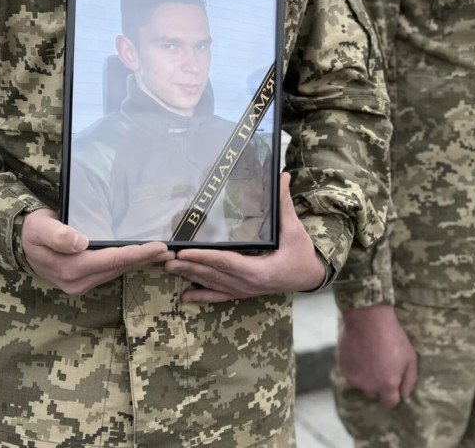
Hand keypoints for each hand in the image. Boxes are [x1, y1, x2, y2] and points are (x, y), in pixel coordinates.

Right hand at [20, 209, 172, 295]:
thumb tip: (80, 242)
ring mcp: (81, 284)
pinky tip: (140, 256)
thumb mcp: (41, 228)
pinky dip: (127, 263)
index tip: (159, 247)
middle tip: (170, 251)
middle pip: (119, 268)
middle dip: (145, 259)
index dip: (137, 254)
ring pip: (116, 271)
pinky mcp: (83, 280)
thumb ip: (58, 235)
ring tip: (161, 253)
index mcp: (70, 269)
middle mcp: (78, 281)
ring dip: (139, 262)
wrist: (21, 243)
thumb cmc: (33, 231)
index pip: (112, 260)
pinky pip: (110, 271)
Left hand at [164, 172, 326, 302]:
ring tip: (169, 269)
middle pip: (213, 274)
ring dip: (190, 277)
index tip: (184, 253)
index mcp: (259, 271)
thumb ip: (284, 204)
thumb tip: (282, 176)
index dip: (204, 258)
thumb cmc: (301, 253)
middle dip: (189, 267)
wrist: (309, 277)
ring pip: (212, 284)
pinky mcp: (242, 293)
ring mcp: (243, 291)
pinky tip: (185, 297)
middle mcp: (248, 284)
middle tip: (166, 259)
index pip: (226, 262)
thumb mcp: (295, 229)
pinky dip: (202, 296)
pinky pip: (219, 296)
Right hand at [338, 304, 417, 407]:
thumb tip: (404, 395)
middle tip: (381, 365)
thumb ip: (409, 380)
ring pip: (361, 383)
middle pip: (374, 393)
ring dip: (365, 375)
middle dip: (378, 385)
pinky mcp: (343, 367)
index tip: (393, 383)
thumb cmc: (392, 337)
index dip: (392, 394)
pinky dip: (355, 366)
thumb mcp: (410, 357)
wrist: (368, 319)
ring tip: (369, 355)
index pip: (390, 403)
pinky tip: (360, 351)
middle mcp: (368, 385)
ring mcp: (353, 377)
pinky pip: (351, 372)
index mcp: (387, 385)